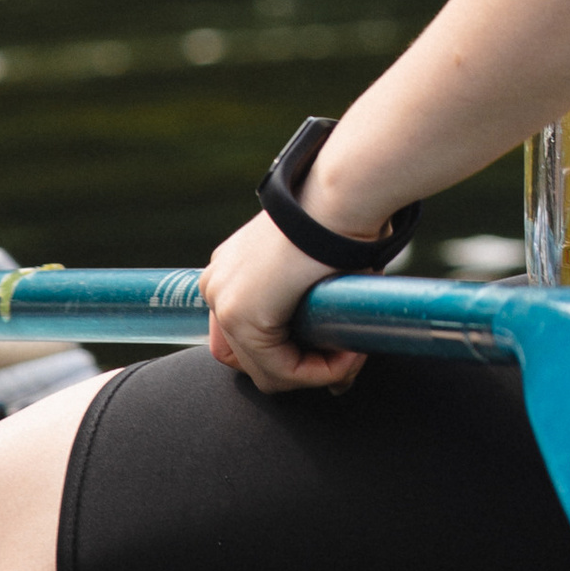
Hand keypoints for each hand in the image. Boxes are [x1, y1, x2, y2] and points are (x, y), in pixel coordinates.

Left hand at [200, 210, 364, 395]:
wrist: (339, 197)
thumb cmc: (341, 222)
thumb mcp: (319, 268)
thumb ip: (319, 314)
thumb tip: (340, 372)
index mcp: (230, 271)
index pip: (245, 338)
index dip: (290, 354)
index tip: (334, 349)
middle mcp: (217, 286)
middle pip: (248, 360)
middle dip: (298, 369)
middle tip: (344, 356)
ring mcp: (224, 302)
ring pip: (266, 372)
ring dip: (314, 373)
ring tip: (352, 354)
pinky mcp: (243, 317)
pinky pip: (279, 370)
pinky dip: (317, 372)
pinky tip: (348, 354)